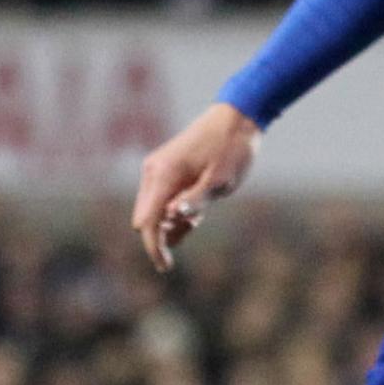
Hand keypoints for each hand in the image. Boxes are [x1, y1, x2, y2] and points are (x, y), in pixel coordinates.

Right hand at [131, 103, 260, 270]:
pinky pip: (162, 200)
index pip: (148, 222)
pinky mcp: (166, 170)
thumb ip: (195, 201)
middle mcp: (154, 172)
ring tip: (200, 215)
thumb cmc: (231, 148)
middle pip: (146, 219)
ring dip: (171, 223)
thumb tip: (172, 217)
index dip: (154, 247)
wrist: (237, 117)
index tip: (166, 267)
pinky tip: (196, 210)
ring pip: (154, 211)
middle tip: (194, 229)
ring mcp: (158, 170)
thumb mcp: (220, 179)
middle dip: (163, 235)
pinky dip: (175, 212)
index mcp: (163, 175)